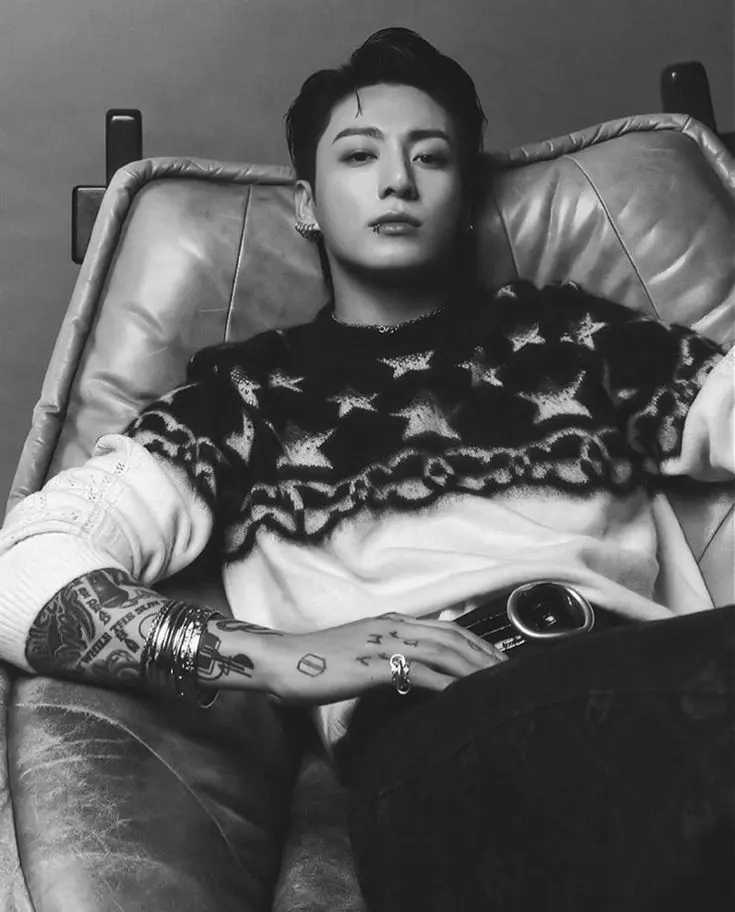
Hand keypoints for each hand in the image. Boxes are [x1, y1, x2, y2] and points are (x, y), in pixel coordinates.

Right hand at [264, 611, 508, 705]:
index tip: (498, 661)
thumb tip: (405, 672)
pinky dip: (444, 683)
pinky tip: (461, 696)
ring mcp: (382, 644)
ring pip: (441, 651)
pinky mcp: (371, 666)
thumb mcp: (356, 653)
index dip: (476, 643)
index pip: (445, 628)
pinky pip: (417, 672)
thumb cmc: (313, 662)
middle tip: (510, 676)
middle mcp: (391, 627)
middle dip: (484, 655)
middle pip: (452, 637)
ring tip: (496, 685)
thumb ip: (382, 656)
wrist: (279, 660)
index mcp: (389, 622)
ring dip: (473, 668)